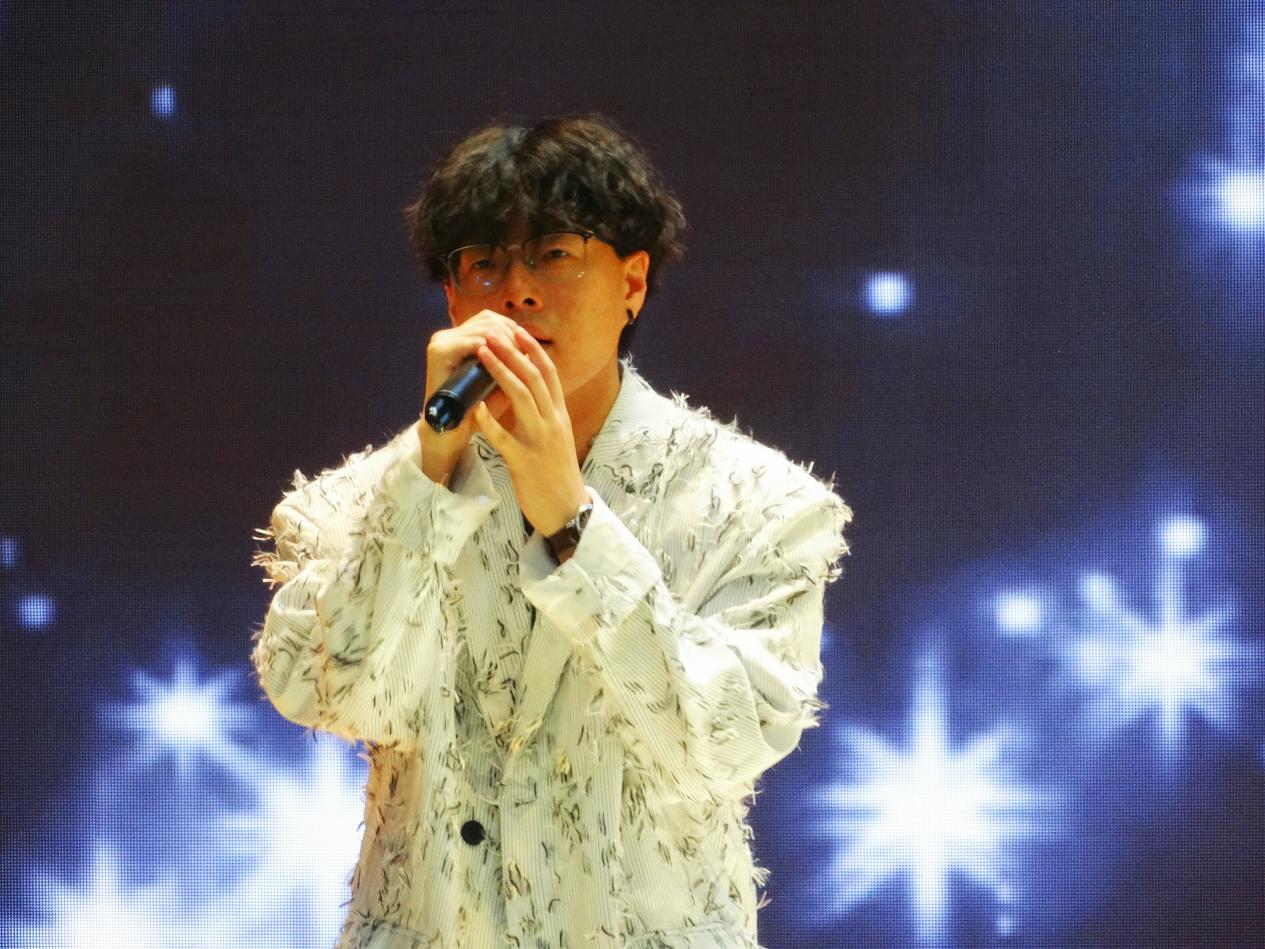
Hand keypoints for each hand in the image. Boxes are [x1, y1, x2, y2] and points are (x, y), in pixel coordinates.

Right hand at [416, 310, 520, 483]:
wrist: (449, 434)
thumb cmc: (477, 412)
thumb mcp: (498, 385)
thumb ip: (512, 367)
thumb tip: (534, 352)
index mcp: (459, 338)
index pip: (492, 320)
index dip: (514, 331)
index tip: (532, 349)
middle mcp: (448, 335)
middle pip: (489, 319)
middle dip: (512, 334)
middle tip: (528, 353)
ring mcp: (440, 342)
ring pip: (484, 327)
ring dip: (506, 342)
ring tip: (520, 358)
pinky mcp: (437, 352)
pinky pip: (472, 343)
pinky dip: (493, 351)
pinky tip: (505, 363)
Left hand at [471, 325, 589, 536]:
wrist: (567, 509)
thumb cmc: (557, 475)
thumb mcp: (556, 439)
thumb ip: (545, 417)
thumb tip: (528, 397)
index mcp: (559, 416)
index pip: (549, 375)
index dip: (533, 350)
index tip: (518, 331)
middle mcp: (553, 423)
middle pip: (535, 378)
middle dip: (513, 352)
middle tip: (493, 333)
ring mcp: (540, 441)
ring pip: (522, 398)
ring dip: (501, 372)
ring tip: (482, 353)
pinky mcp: (525, 461)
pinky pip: (504, 437)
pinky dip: (489, 421)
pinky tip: (475, 407)